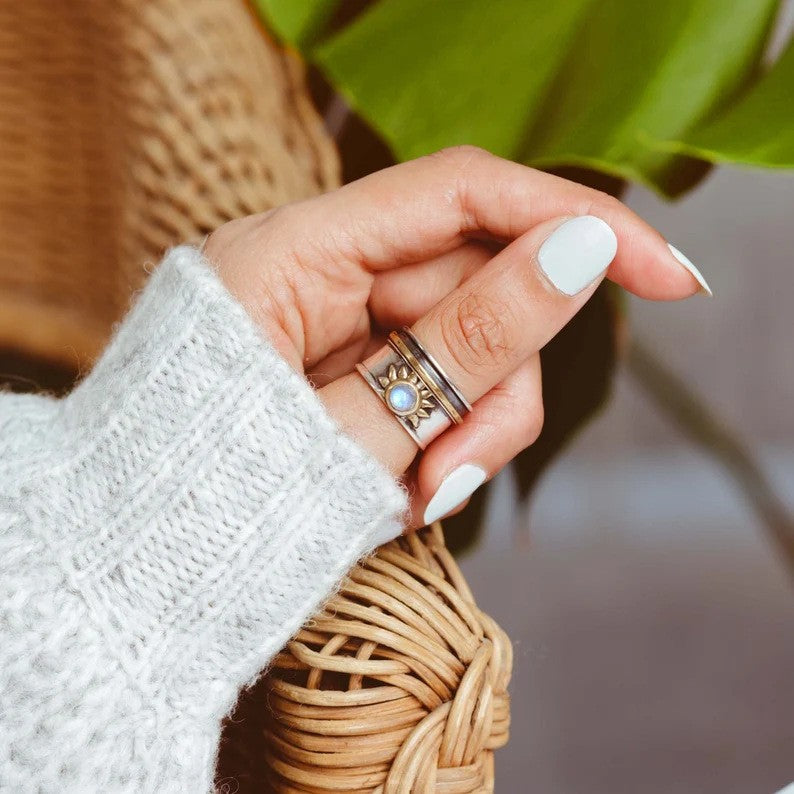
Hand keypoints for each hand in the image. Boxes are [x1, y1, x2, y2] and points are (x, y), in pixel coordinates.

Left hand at [204, 146, 707, 527]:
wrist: (129, 580)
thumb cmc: (208, 508)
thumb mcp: (350, 433)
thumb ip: (467, 344)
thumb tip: (579, 251)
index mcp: (289, 255)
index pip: (461, 194)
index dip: (571, 221)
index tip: (669, 275)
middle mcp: (315, 272)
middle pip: (474, 287)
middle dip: (495, 386)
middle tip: (455, 472)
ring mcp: (335, 322)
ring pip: (465, 345)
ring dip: (469, 426)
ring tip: (418, 496)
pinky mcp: (349, 368)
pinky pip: (434, 382)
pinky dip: (441, 439)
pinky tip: (404, 487)